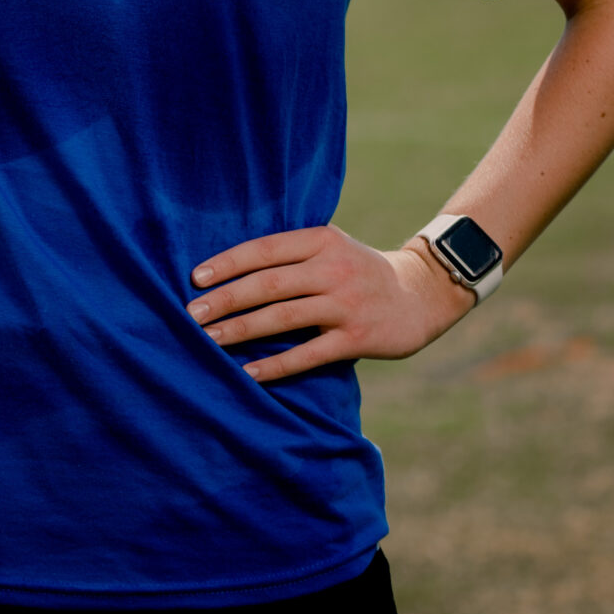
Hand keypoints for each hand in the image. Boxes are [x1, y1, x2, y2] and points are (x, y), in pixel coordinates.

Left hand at [187, 226, 473, 382]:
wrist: (421, 294)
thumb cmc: (360, 272)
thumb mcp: (332, 248)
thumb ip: (292, 254)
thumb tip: (231, 268)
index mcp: (322, 240)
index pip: (266, 249)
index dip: (229, 262)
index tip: (195, 277)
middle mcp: (332, 269)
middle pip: (269, 283)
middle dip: (226, 299)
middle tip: (191, 314)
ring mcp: (345, 304)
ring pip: (284, 317)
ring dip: (242, 330)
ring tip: (209, 341)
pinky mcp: (356, 338)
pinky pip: (308, 354)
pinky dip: (276, 365)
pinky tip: (248, 373)